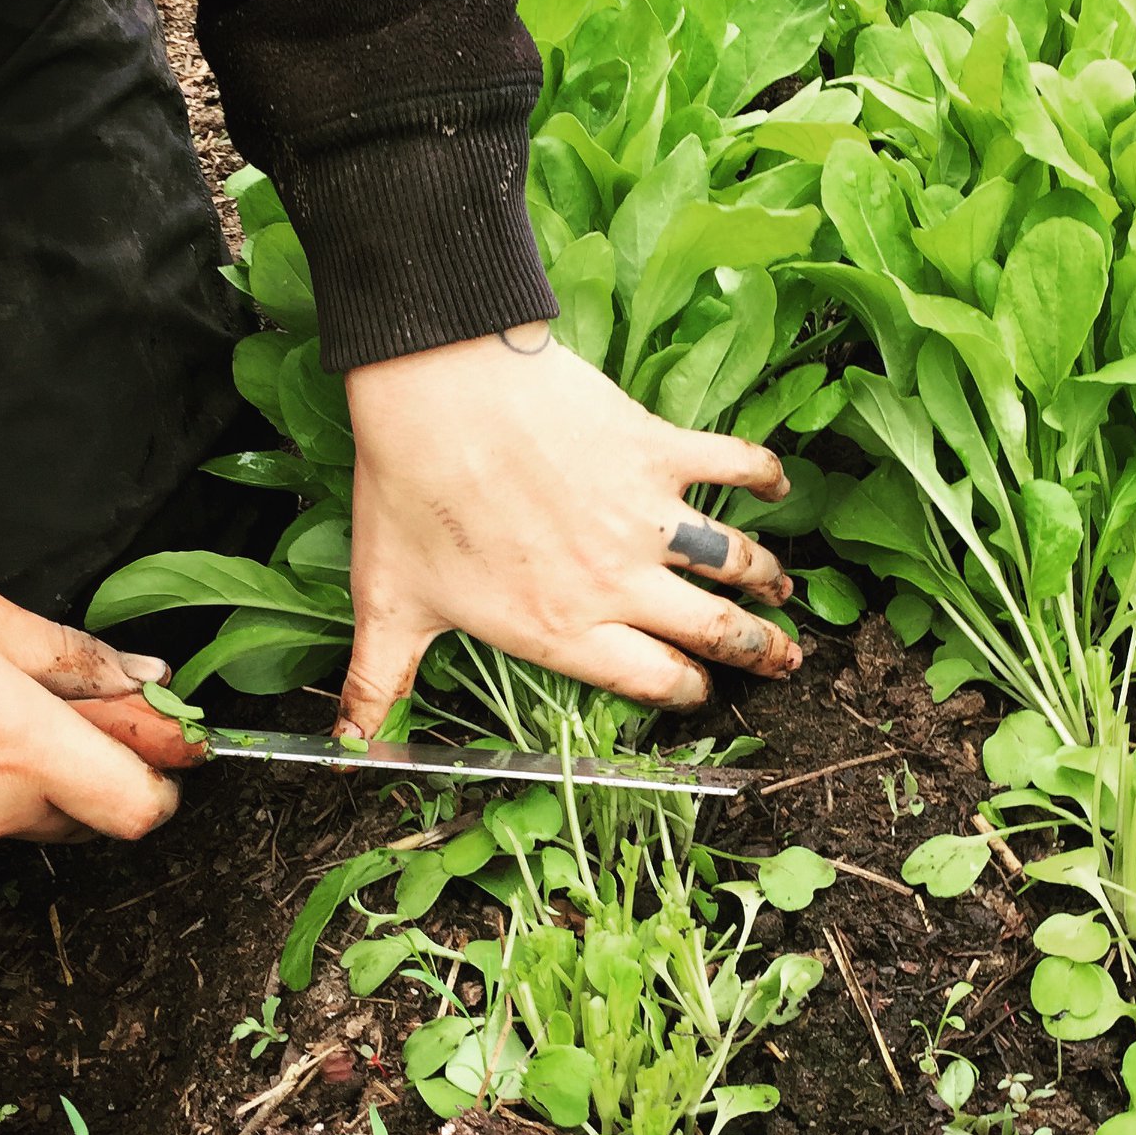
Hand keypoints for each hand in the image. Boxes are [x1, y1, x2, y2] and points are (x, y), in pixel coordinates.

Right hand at [0, 581, 182, 880]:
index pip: (141, 808)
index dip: (163, 780)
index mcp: (22, 749)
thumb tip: (146, 678)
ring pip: (17, 824)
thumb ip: (75, 657)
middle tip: (50, 709)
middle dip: (86, 768)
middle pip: (86, 814)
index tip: (165, 749)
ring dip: (17, 783)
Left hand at [337, 324, 801, 732]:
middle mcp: (617, 583)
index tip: (703, 692)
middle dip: (757, 652)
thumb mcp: (390, 600)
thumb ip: (381, 679)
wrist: (438, 392)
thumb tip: (350, 742)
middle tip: (784, 660)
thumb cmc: (410, 493)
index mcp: (561, 628)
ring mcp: (645, 518)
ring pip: (735, 563)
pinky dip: (765, 477)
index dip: (687, 693)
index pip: (650, 680)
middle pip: (712, 632)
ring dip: (768, 581)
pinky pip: (733, 469)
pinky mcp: (657, 453)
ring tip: (785, 592)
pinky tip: (779, 487)